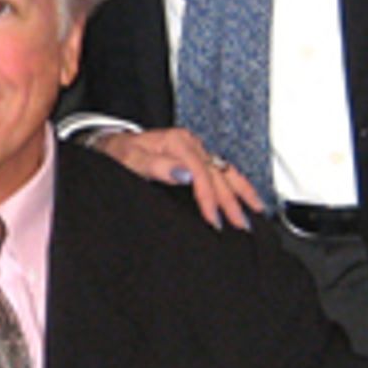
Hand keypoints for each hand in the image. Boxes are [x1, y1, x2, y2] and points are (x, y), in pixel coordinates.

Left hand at [93, 127, 263, 231]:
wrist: (110, 145)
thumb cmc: (119, 154)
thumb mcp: (131, 160)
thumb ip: (157, 167)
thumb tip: (185, 174)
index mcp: (177, 142)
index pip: (202, 174)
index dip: (209, 199)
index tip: (214, 221)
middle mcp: (189, 143)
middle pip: (218, 174)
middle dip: (232, 200)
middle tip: (242, 224)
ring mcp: (195, 148)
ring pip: (226, 169)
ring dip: (242, 190)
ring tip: (256, 210)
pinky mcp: (196, 155)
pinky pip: (221, 169)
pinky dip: (235, 183)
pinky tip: (244, 195)